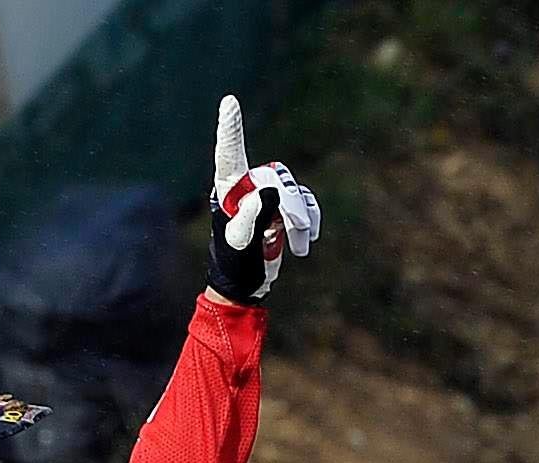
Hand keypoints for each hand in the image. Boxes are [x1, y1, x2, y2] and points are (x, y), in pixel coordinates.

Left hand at [207, 94, 323, 303]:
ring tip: (299, 244)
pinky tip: (306, 240)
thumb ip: (252, 215)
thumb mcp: (242, 244)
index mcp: (227, 190)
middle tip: (298, 233)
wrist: (245, 286)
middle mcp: (245, 187)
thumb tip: (272, 191)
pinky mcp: (281, 208)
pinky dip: (311, 219)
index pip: (229, 153)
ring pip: (292, 190)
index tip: (230, 101)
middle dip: (291, 207)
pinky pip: (304, 201)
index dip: (231, 128)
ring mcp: (264, 196)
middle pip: (275, 179)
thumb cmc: (236, 266)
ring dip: (302, 218)